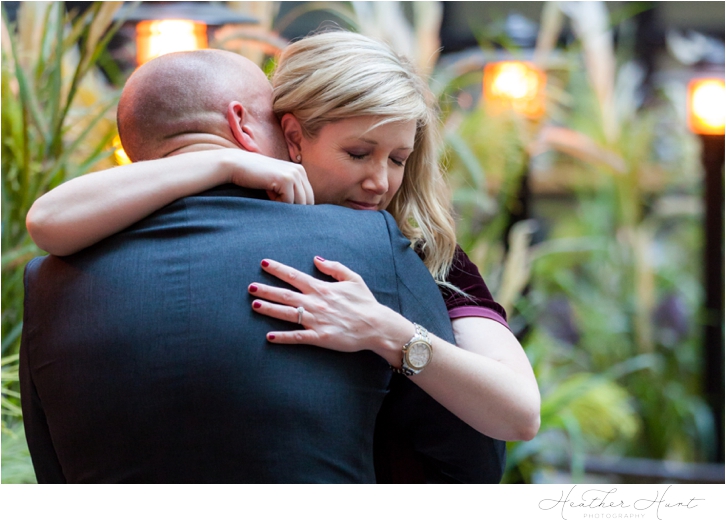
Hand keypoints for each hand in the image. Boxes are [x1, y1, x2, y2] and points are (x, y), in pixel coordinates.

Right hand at [225, 150, 313, 204]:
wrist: (236, 165)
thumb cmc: (254, 177)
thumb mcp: (276, 183)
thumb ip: (290, 191)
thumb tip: (302, 215)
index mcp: (300, 171)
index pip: (309, 197)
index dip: (297, 207)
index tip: (284, 209)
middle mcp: (300, 171)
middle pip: (307, 201)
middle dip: (294, 209)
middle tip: (277, 207)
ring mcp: (294, 174)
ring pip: (299, 203)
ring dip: (285, 206)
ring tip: (271, 198)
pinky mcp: (286, 179)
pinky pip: (288, 202)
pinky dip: (277, 203)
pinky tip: (268, 192)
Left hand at [248, 257, 411, 362]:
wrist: (376, 326)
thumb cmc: (365, 302)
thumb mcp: (353, 279)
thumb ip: (333, 268)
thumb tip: (315, 259)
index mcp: (322, 288)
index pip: (295, 276)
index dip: (278, 269)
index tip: (264, 263)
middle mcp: (316, 303)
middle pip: (285, 294)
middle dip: (266, 289)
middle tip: (249, 286)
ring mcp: (316, 321)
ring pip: (287, 314)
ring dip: (269, 309)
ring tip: (254, 304)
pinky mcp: (319, 337)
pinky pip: (297, 337)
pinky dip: (283, 337)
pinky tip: (269, 336)